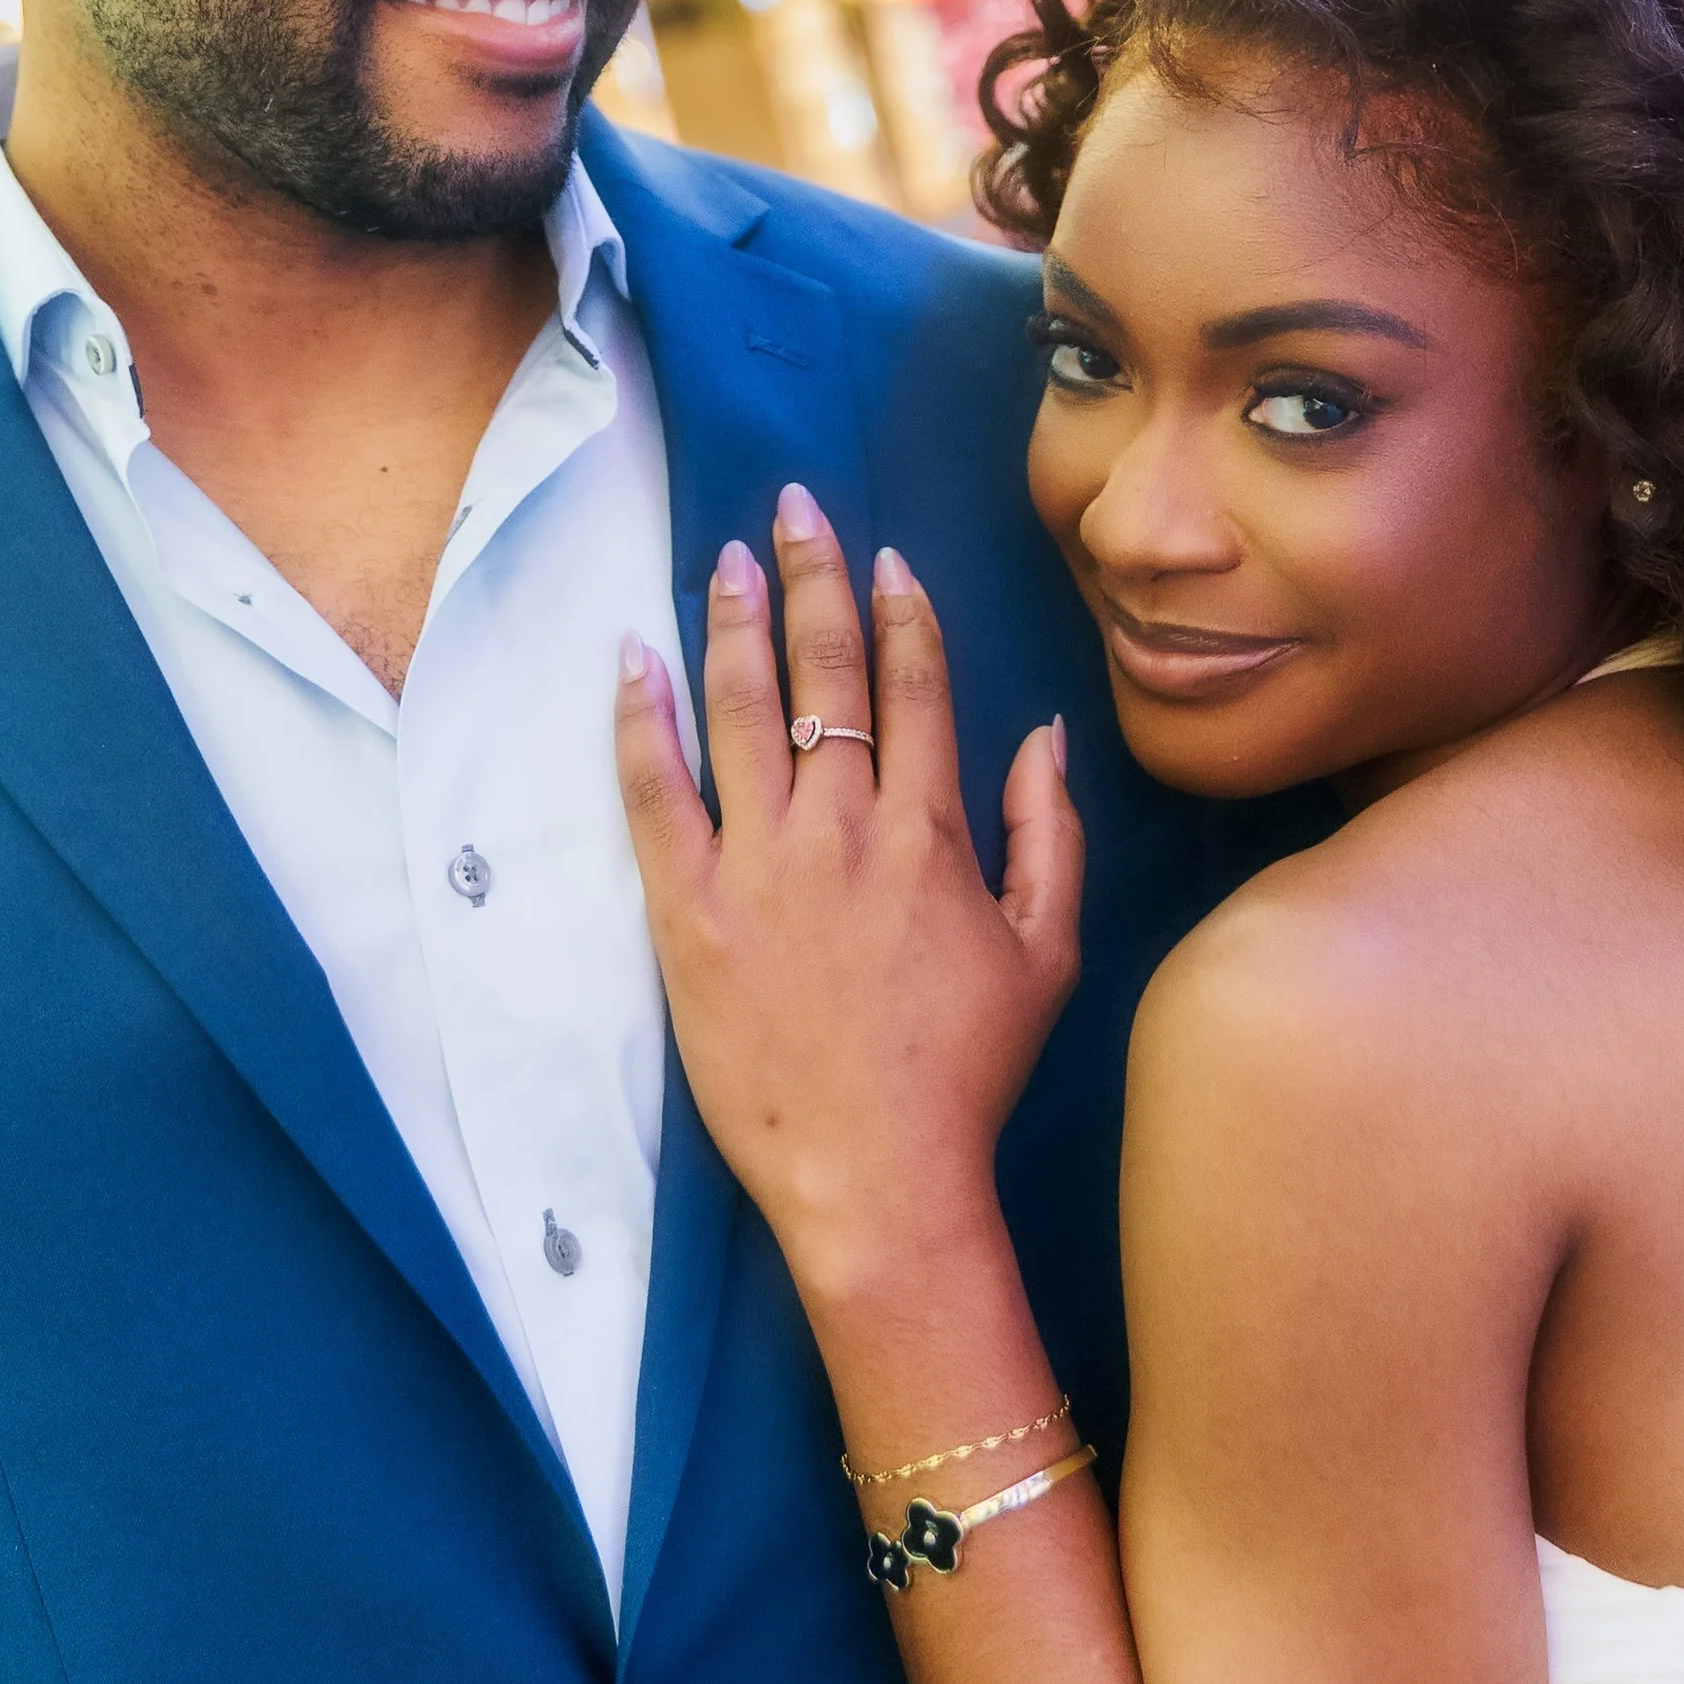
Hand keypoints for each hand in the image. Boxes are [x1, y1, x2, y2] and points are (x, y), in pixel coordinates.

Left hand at [616, 485, 1083, 1283]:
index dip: (897, 609)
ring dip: (733, 619)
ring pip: (742, 707)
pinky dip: (643, 717)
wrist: (881, 1177)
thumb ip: (1046, 833)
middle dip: (811, 574)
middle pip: (825, 670)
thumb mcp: (1047, 952)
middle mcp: (843, 827)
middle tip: (792, 506)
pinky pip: (655, 792)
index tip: (882, 555)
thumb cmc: (967, 1073)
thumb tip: (1042, 735)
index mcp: (931, 831)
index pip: (914, 684)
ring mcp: (760, 865)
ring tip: (726, 556)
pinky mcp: (688, 912)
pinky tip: (635, 656)